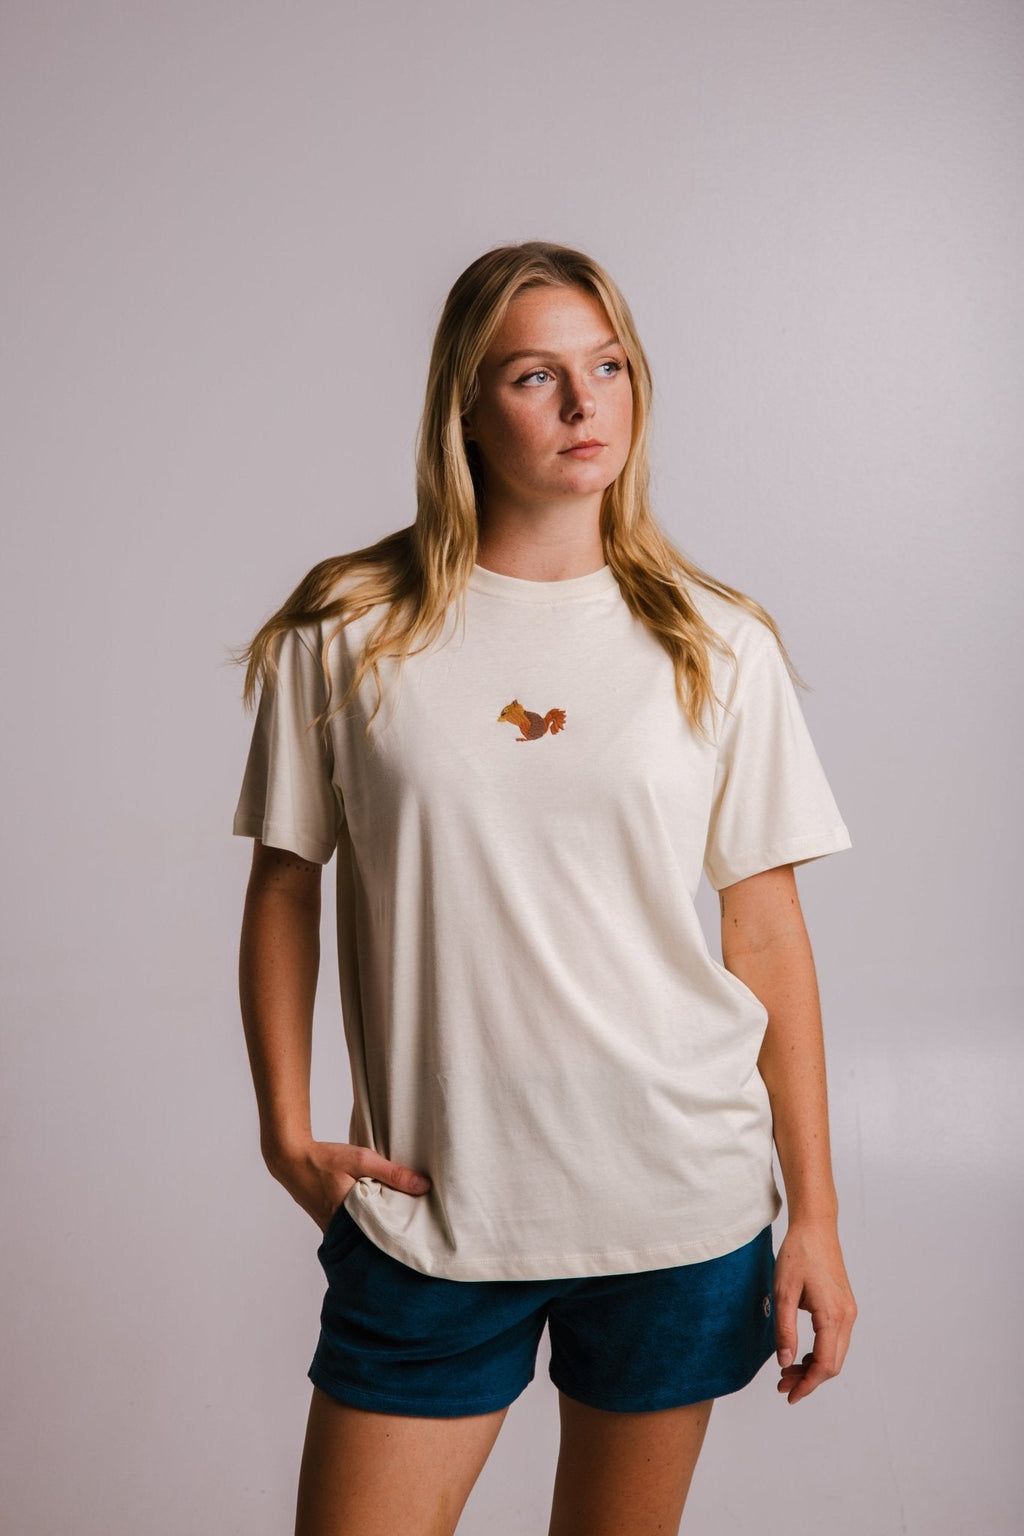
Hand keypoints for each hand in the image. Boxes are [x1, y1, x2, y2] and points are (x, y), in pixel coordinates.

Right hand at [264, 1137, 431, 1233]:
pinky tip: (378, 1212)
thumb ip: (392, 1173)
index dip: (402, 1235)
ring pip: (364, 1235)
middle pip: (374, 1239)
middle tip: (415, 1230)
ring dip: (379, 1227)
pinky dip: (366, 1222)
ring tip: (401, 1220)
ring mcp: (333, 1230)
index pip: (383, 1236)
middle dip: (393, 1234)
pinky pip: (353, 1229)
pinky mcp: (330, 1225)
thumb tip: (423, 1186)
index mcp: (350, 1219)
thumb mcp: (362, 1159)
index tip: (420, 1233)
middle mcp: (340, 1231)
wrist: (292, 1160)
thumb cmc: (325, 1159)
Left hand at [773, 1217, 856, 1403]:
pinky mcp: (845, 1305)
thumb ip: (785, 1330)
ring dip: (813, 1366)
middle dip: (808, 1379)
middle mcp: (847, 1317)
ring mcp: (849, 1311)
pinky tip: (801, 1353)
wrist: (816, 1226)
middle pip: (833, 1364)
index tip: (789, 1396)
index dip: (807, 1385)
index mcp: (833, 1315)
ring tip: (787, 1370)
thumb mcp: (783, 1292)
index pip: (824, 1365)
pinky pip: (836, 1340)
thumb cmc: (798, 1253)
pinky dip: (820, 1352)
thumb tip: (785, 1363)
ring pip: (835, 1353)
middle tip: (781, 1384)